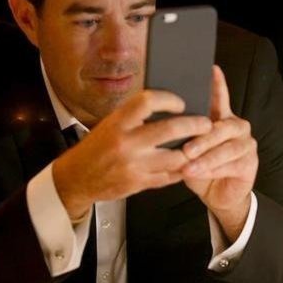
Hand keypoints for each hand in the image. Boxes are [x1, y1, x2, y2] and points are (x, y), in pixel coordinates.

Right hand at [53, 90, 211, 219]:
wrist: (76, 178)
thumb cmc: (95, 148)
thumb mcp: (110, 124)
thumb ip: (135, 116)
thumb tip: (166, 105)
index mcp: (118, 122)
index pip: (149, 101)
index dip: (169, 99)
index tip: (180, 102)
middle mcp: (126, 142)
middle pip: (170, 129)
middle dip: (194, 125)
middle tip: (206, 124)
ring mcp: (133, 165)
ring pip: (175, 157)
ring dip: (192, 150)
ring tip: (200, 145)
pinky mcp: (138, 183)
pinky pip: (169, 177)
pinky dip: (181, 170)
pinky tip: (187, 163)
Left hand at [182, 66, 258, 241]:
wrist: (216, 196)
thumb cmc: (199, 168)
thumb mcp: (188, 150)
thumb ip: (185, 135)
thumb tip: (168, 125)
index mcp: (221, 119)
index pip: (220, 98)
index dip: (217, 84)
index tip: (212, 70)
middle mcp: (237, 127)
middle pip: (222, 127)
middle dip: (203, 138)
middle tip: (186, 149)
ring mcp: (246, 144)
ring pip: (227, 148)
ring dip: (206, 157)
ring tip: (189, 166)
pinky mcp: (250, 162)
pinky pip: (232, 164)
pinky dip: (214, 170)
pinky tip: (200, 173)